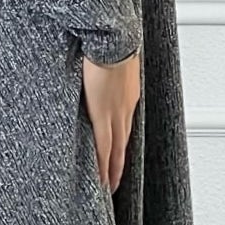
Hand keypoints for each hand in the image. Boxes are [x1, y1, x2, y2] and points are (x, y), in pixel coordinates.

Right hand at [81, 50, 140, 192]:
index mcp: (128, 94)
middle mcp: (126, 107)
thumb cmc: (111, 40)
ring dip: (113, 169)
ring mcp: (116, 113)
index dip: (120, 142)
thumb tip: (95, 65)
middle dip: (119, 163)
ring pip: (116, 150)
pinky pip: (105, 147)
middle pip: (123, 142)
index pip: (124, 125)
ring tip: (108, 186)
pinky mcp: (104, 115)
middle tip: (114, 181)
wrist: (114, 37)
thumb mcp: (110, 58)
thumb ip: (104, 68)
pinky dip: (103, 164)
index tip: (117, 155)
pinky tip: (101, 179)